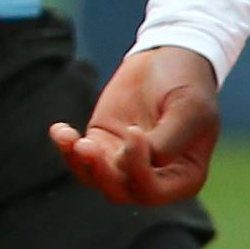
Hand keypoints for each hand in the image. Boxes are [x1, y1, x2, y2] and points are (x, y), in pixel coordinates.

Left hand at [50, 46, 220, 205]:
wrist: (169, 56)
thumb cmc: (188, 85)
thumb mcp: (189, 109)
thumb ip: (167, 141)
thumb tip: (136, 162)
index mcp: (183, 177)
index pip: (152, 192)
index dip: (137, 170)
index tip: (134, 131)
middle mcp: (154, 177)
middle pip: (121, 192)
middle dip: (102, 172)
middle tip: (88, 144)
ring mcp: (125, 162)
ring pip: (96, 179)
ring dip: (81, 162)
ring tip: (70, 137)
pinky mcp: (103, 143)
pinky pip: (80, 158)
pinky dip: (67, 148)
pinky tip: (60, 130)